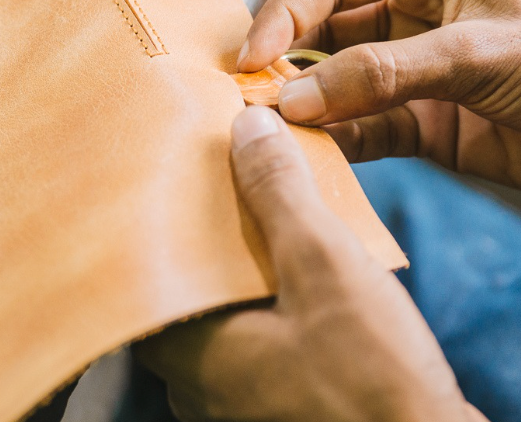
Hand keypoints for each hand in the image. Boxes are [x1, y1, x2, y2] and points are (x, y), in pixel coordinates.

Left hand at [135, 106, 482, 421]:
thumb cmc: (374, 381)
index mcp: (191, 354)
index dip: (161, 218)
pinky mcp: (285, 409)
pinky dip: (277, 303)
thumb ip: (280, 194)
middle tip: (234, 178)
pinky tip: (312, 273)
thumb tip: (247, 127)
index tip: (178, 173)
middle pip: (189, 290)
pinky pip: (264, 342)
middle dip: (213, 235)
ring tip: (277, 212)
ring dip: (250, 268)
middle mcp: (201, 387)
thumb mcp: (327, 267)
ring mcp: (241, 405)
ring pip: (228, 316)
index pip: (146, 272)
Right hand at [237, 0, 520, 207]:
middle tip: (241, 99)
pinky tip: (309, 161)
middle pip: (324, 33)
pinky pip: (364, 134)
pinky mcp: (427, 127)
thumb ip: (384, 75)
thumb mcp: (477, 56)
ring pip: (337, 87)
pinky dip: (335, 148)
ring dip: (305, 110)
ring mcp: (418, 73)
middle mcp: (415, 13)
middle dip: (283, 64)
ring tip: (264, 135)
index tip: (251, 59)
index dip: (285, 17)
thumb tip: (297, 98)